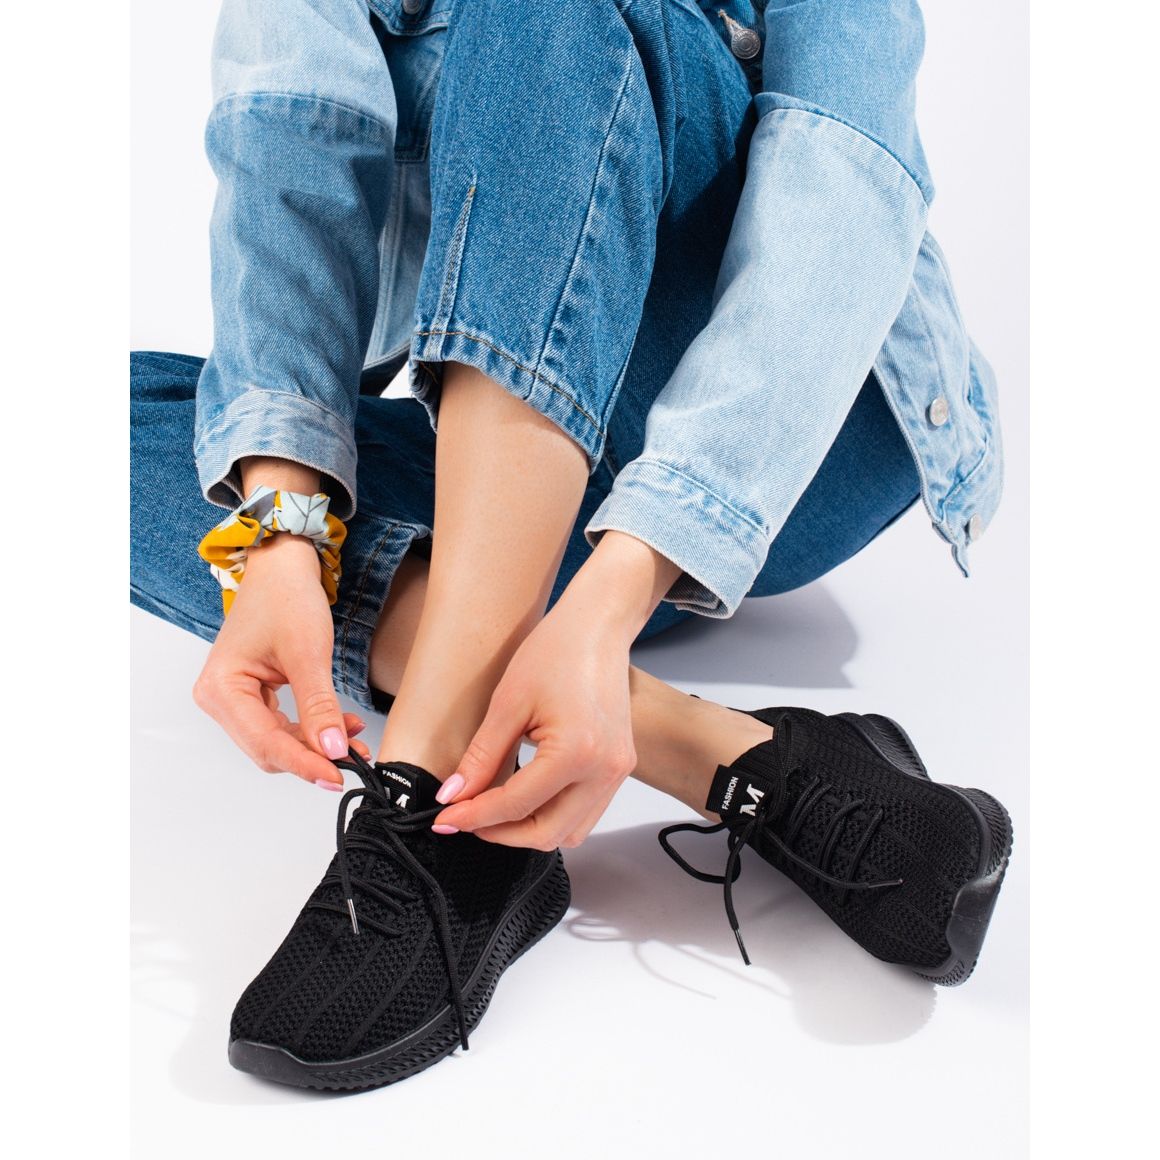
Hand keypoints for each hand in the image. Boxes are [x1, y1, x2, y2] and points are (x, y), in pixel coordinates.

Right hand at [192, 531, 368, 787]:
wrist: (282, 568)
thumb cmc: (286, 598)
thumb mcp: (308, 653)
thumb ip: (319, 706)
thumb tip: (334, 751)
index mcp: (220, 688)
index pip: (265, 743)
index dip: (304, 763)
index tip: (339, 776)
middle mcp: (219, 699)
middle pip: (268, 749)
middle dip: (312, 757)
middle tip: (356, 761)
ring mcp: (234, 700)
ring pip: (277, 742)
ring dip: (315, 746)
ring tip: (355, 742)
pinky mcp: (252, 697)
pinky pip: (282, 727)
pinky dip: (311, 731)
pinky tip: (341, 727)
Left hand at [433, 532, 680, 847]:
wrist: (599, 626)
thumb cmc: (557, 650)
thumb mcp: (509, 703)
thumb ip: (482, 757)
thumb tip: (455, 795)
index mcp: (577, 752)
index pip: (517, 805)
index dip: (475, 816)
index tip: (446, 817)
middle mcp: (604, 770)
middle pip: (547, 833)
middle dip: (500, 833)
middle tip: (465, 818)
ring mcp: (618, 771)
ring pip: (570, 832)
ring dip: (530, 831)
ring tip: (494, 811)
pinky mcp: (621, 767)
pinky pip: (586, 813)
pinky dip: (554, 815)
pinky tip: (526, 798)